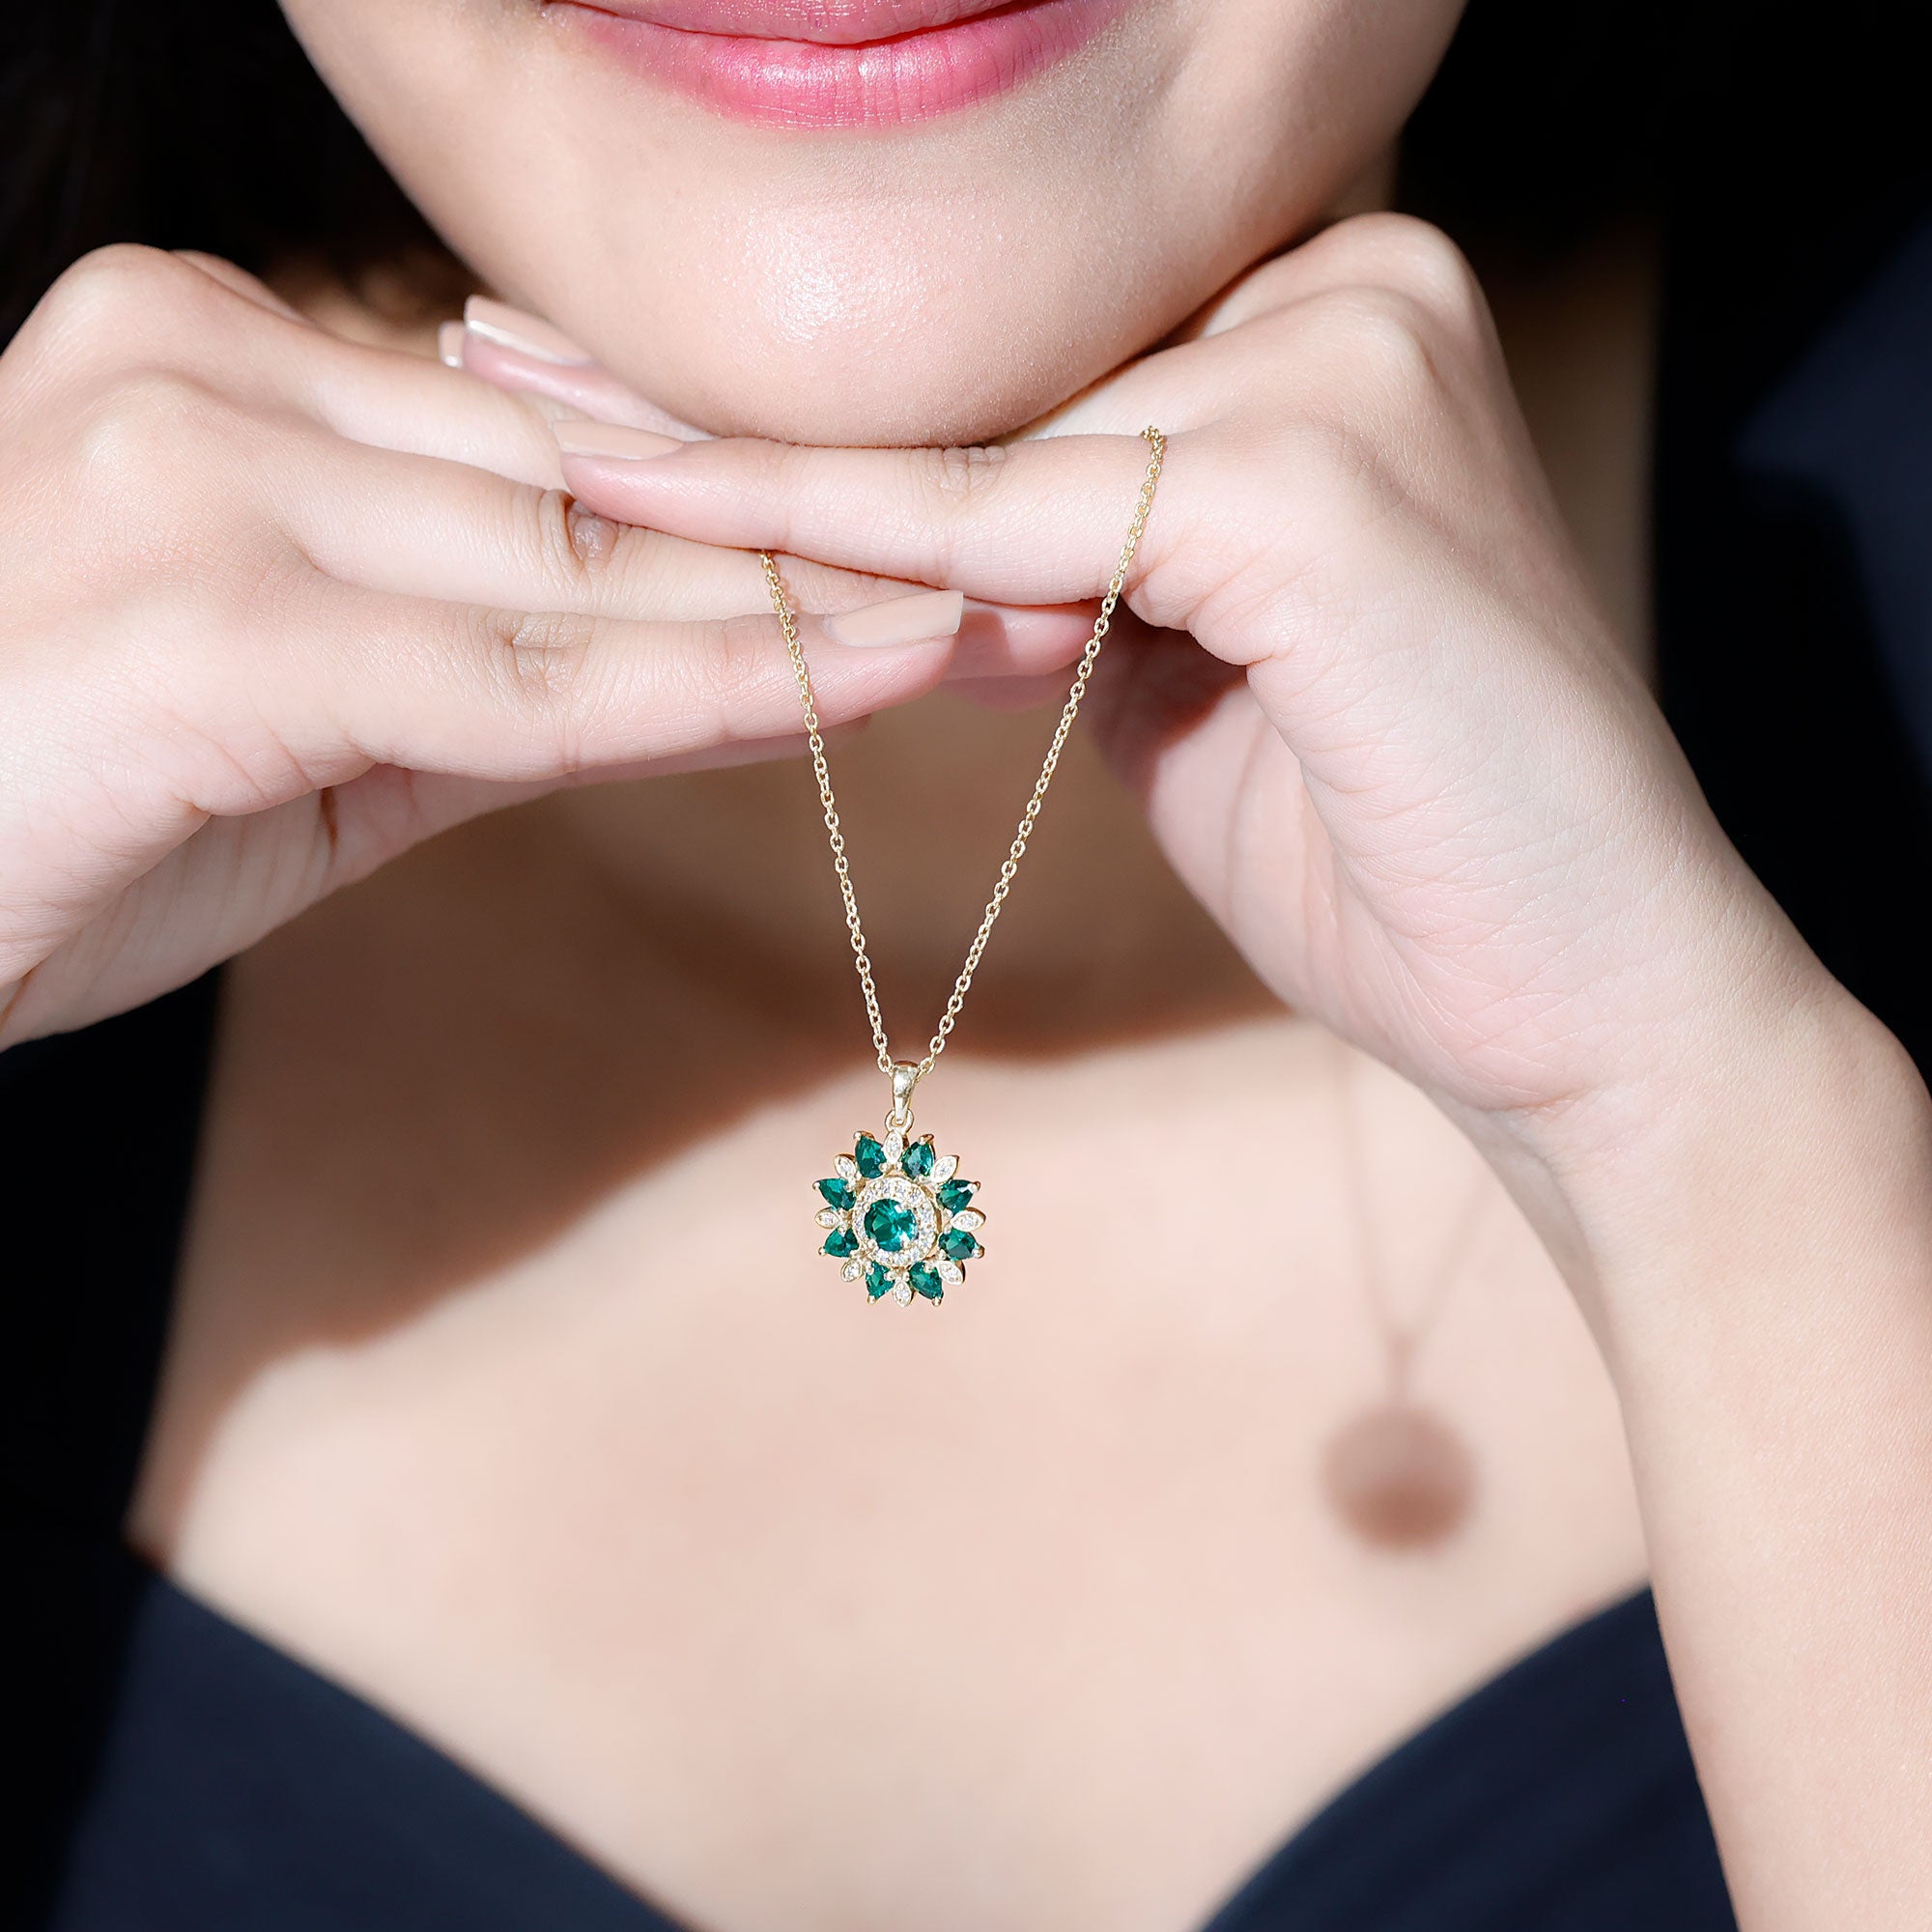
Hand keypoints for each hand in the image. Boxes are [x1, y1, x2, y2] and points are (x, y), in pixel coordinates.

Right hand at [0, 251, 1083, 1044]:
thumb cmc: (64, 818)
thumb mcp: (332, 732)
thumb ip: (524, 674)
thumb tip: (754, 669)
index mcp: (231, 364)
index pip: (569, 441)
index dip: (774, 501)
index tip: (956, 544)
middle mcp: (214, 370)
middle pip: (600, 479)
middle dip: (834, 544)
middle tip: (1052, 570)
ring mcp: (199, 475)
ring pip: (578, 559)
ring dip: (809, 608)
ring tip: (1010, 630)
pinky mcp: (204, 616)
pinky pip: (512, 666)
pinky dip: (697, 687)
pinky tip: (860, 685)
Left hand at [548, 214, 1840, 1181]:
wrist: (1590, 999)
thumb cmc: (1395, 849)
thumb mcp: (1196, 669)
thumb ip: (1073, 578)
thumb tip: (918, 560)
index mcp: (1324, 319)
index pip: (1012, 348)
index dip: (804, 374)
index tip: (607, 375)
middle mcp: (1346, 290)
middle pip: (968, 357)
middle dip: (719, 377)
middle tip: (494, 354)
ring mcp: (1338, 365)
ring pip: (961, 426)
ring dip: (719, 439)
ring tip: (507, 410)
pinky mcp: (1311, 483)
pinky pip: (1000, 522)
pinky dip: (819, 539)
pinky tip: (637, 507)